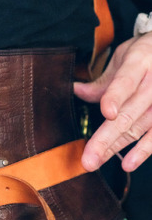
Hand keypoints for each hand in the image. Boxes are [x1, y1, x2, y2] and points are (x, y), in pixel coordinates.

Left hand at [74, 33, 151, 172]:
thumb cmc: (144, 55)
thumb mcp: (123, 58)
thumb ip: (103, 80)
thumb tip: (75, 90)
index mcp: (139, 62)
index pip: (126, 81)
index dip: (116, 97)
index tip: (107, 113)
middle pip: (129, 113)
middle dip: (106, 137)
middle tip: (88, 157)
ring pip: (139, 128)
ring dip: (116, 148)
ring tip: (96, 162)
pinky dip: (143, 151)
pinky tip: (128, 164)